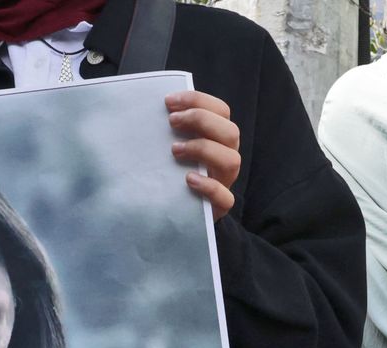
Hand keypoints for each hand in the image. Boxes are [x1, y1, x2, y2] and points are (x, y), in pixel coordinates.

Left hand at [167, 91, 240, 220]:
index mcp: (217, 137)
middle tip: (171, 121)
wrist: (170, 208)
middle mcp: (225, 156)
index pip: (221, 110)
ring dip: (203, 149)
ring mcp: (225, 181)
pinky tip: (188, 179)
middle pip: (230, 132)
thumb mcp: (170, 143)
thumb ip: (170, 126)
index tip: (169, 101)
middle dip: (200, 120)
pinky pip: (225, 197)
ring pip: (231, 160)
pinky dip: (208, 186)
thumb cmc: (170, 169)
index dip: (198, 101)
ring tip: (175, 150)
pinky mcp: (220, 205)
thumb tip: (155, 105)